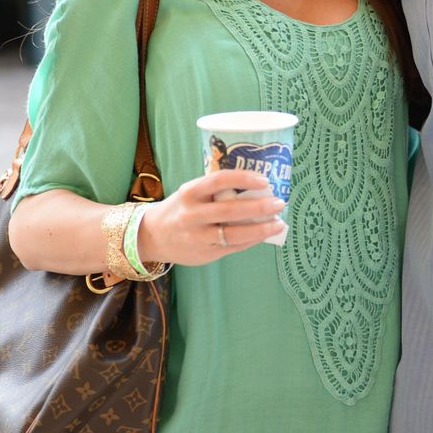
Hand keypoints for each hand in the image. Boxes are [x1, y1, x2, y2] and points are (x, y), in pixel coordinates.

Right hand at [138, 171, 286, 265]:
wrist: (153, 236)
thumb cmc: (181, 208)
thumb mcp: (191, 193)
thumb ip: (216, 190)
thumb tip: (256, 187)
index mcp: (190, 193)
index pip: (219, 180)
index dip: (244, 179)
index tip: (264, 180)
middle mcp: (192, 215)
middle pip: (231, 210)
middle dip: (259, 207)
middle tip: (279, 202)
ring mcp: (198, 237)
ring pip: (235, 233)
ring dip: (261, 228)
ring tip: (279, 223)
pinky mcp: (206, 253)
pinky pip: (234, 247)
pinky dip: (252, 240)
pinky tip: (265, 234)